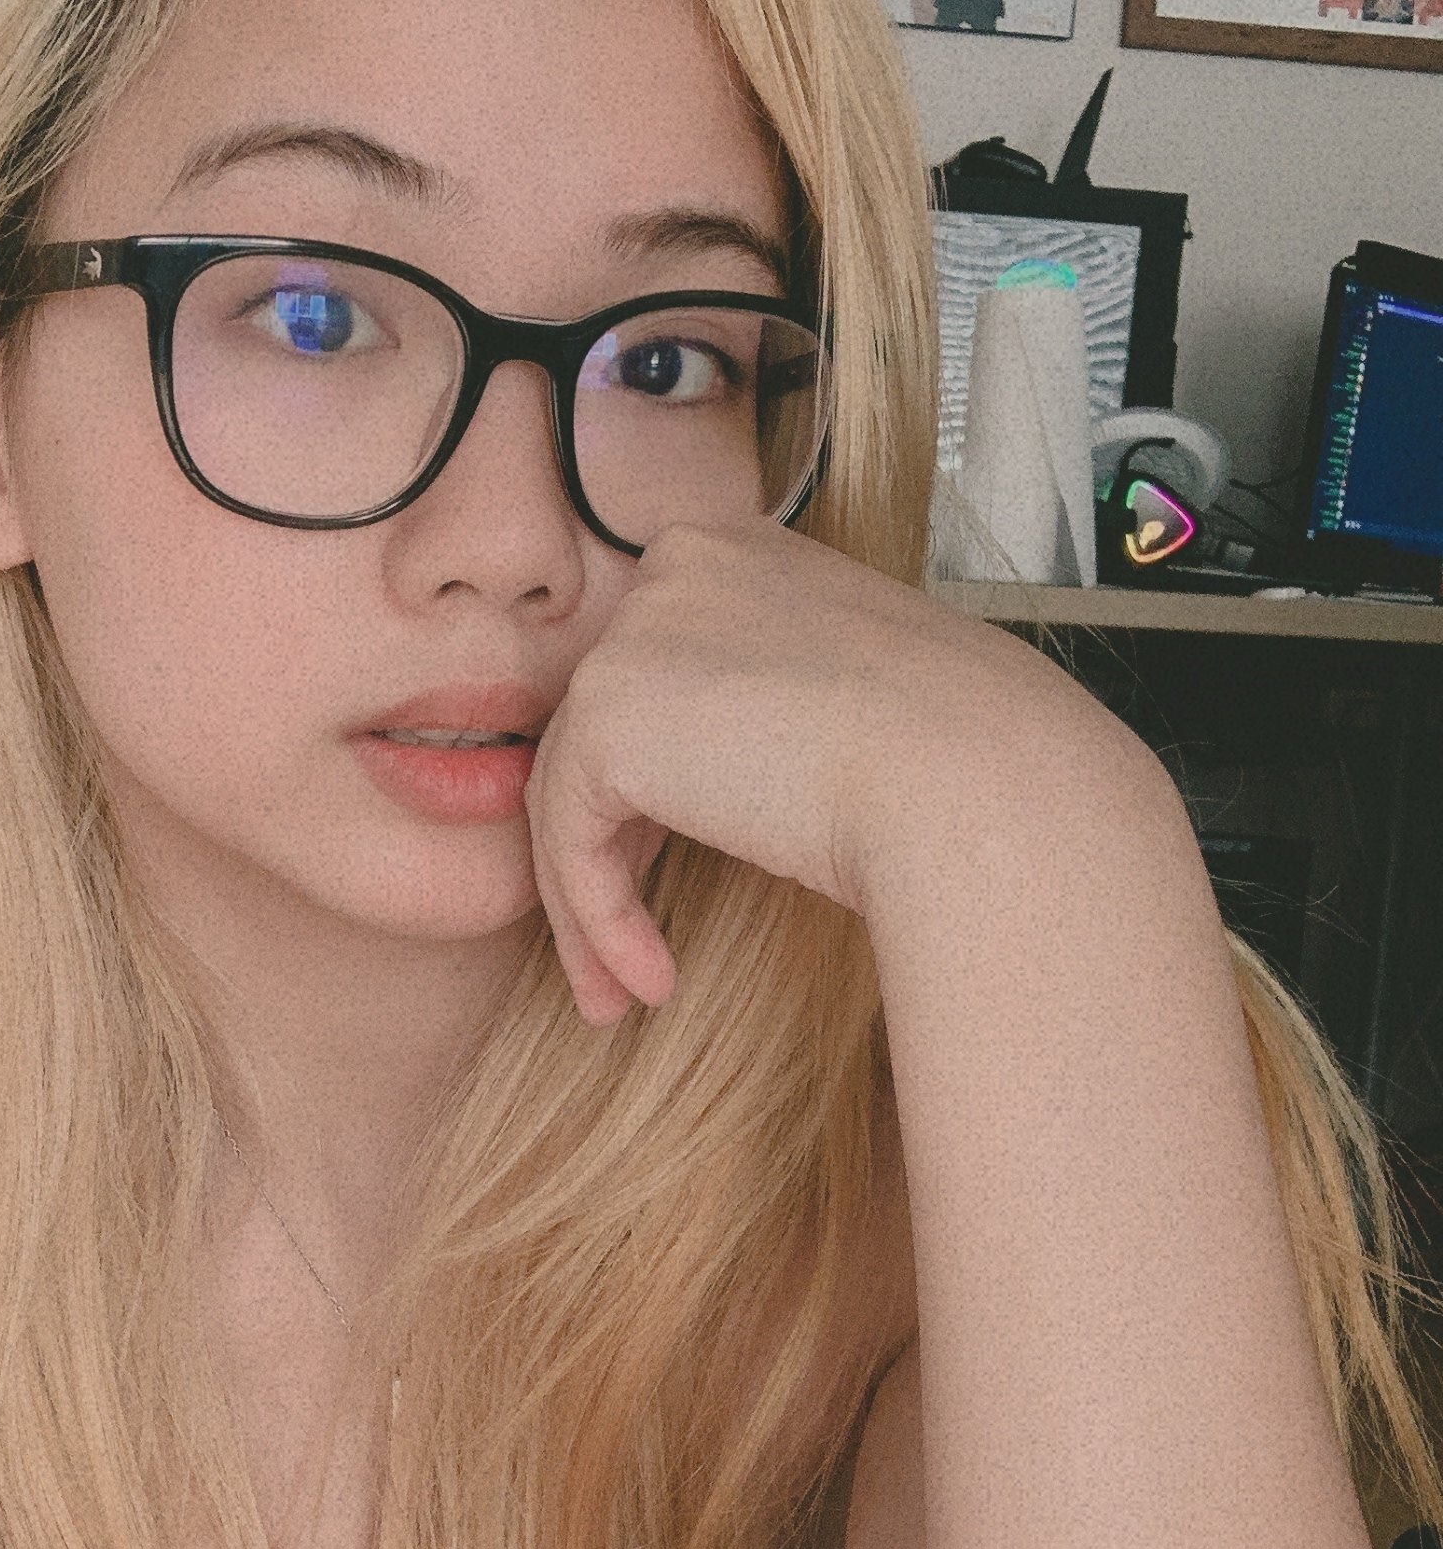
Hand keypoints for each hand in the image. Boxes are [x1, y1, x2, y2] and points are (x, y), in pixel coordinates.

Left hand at [520, 518, 1147, 1025]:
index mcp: (740, 552)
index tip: (668, 872)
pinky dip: (600, 920)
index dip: (653, 792)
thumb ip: (759, 714)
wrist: (978, 779)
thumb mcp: (844, 706)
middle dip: (609, 856)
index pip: (658, 680)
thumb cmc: (953, 758)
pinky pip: (571, 839)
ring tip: (625, 996)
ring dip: (595, 907)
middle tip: (631, 953)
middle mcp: (677, 571)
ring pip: (573, 794)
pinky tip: (652, 982)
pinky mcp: (607, 712)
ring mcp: (635, 634)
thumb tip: (700, 787)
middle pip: (604, 735)